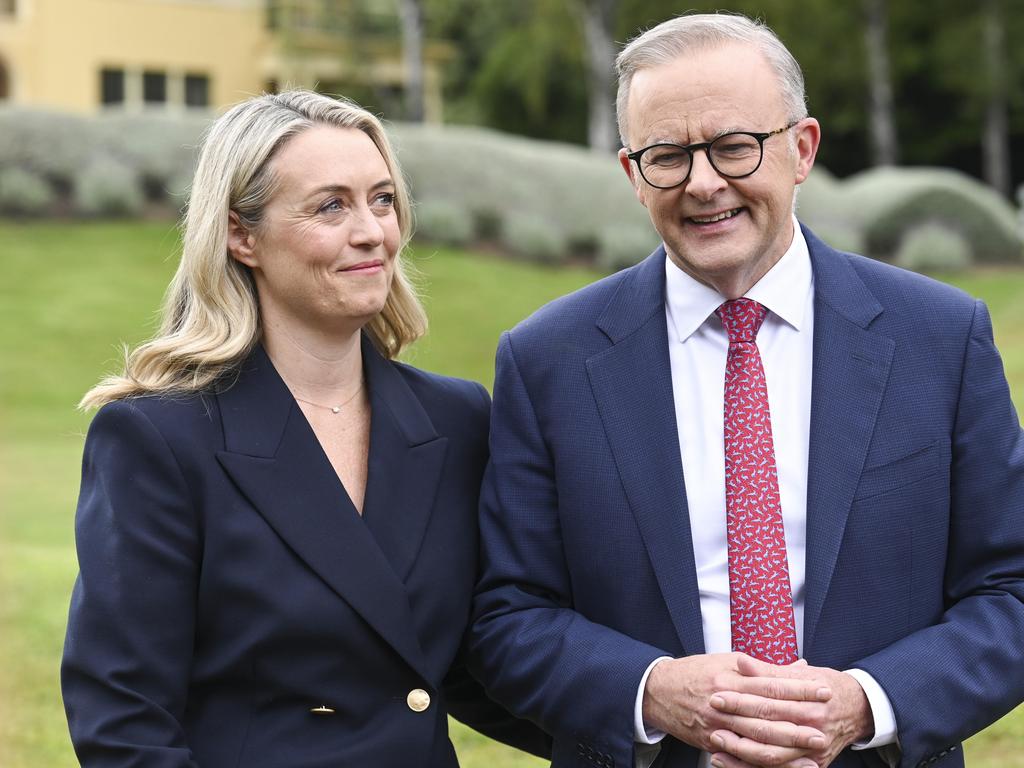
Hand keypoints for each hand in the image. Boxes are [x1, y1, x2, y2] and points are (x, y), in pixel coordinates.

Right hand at [641, 653, 830, 763]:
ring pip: (757, 738)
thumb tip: (798, 666)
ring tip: (813, 748)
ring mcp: (717, 725)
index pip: (772, 684)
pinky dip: (764, 762)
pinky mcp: (711, 742)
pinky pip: (742, 756)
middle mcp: (724, 702)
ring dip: (788, 745)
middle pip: (768, 713)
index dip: (800, 688)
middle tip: (825, 724)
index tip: (824, 689)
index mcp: (731, 678)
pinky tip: (783, 765)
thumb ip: (763, 668)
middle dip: (799, 720)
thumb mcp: (726, 661)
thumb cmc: (695, 672)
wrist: (657, 690)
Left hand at [708, 655, 872, 767]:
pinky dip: (751, 767)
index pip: (769, 701)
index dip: (741, 698)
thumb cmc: (828, 686)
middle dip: (736, 724)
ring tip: (715, 741)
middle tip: (711, 717)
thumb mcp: (803, 674)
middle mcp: (813, 731)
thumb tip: (742, 662)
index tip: (717, 693)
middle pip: (768, 730)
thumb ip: (770, 670)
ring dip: (740, 751)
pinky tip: (731, 761)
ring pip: (771, 756)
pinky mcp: (811, 766)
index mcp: (810, 704)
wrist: (859, 709)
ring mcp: (812, 753)